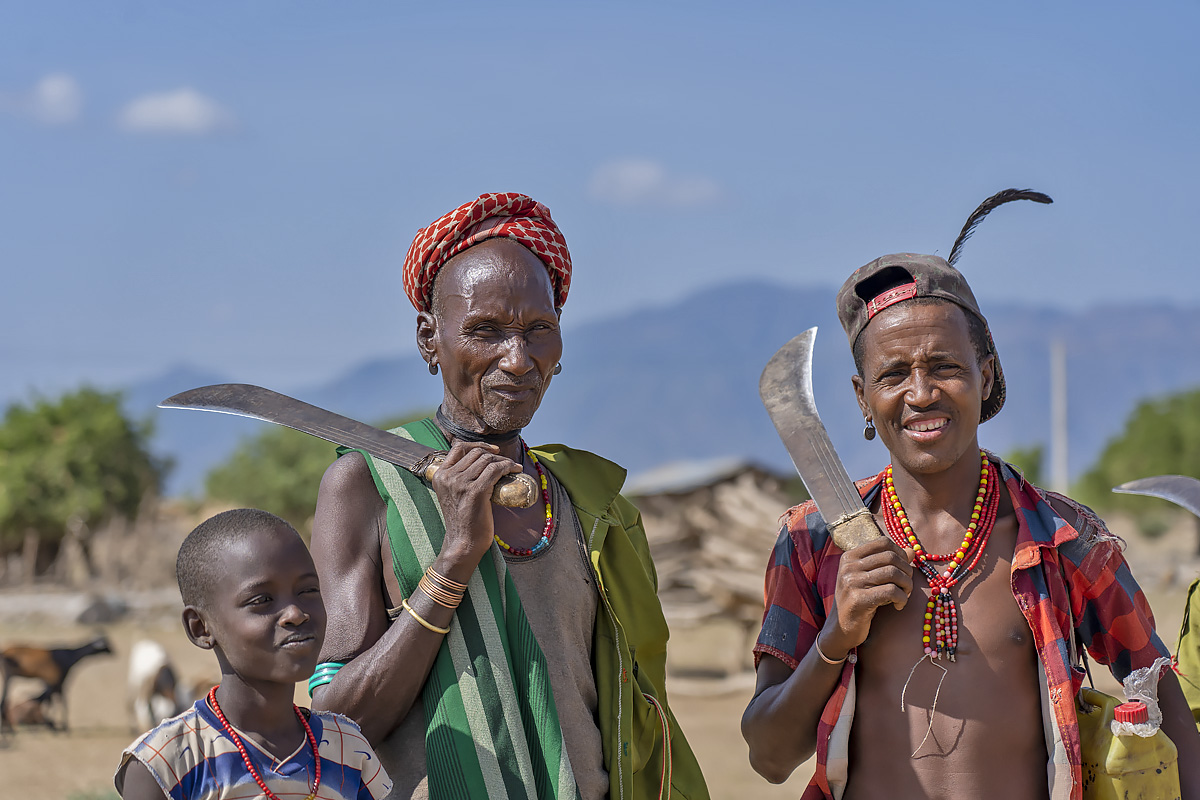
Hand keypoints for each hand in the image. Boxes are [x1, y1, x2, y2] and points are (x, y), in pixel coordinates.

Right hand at [431, 441, 522, 564]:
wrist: (462, 543)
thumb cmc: (462, 521)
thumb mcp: (453, 494)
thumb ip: (459, 479)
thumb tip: (481, 463)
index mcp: (440, 476)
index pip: (458, 448)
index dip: (478, 445)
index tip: (493, 450)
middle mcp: (448, 477)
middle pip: (476, 453)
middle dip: (494, 455)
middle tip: (506, 463)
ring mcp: (461, 483)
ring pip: (487, 459)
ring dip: (504, 460)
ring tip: (513, 467)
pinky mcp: (475, 491)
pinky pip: (496, 469)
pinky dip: (508, 466)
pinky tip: (515, 470)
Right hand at [821, 536, 914, 657]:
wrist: (840, 628)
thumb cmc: (859, 601)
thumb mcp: (870, 578)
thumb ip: (888, 563)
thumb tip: (912, 551)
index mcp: (850, 557)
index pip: (883, 543)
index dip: (900, 553)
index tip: (904, 569)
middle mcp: (849, 566)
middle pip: (891, 557)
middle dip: (906, 572)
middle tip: (907, 586)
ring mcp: (851, 582)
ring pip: (893, 573)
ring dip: (907, 586)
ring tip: (904, 596)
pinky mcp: (858, 600)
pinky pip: (892, 591)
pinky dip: (902, 599)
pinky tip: (899, 606)